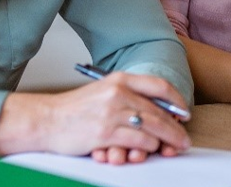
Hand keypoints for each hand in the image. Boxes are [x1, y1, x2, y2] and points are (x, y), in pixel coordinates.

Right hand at [0, 71, 190, 162]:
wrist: (47, 120)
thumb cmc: (74, 110)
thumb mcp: (103, 92)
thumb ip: (129, 97)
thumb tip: (159, 111)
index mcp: (119, 80)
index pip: (159, 86)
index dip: (176, 101)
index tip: (184, 113)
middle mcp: (118, 93)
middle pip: (159, 112)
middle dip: (176, 129)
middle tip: (183, 140)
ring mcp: (112, 114)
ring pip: (153, 129)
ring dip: (165, 141)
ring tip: (171, 148)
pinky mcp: (107, 134)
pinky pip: (139, 142)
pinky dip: (146, 148)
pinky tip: (146, 151)